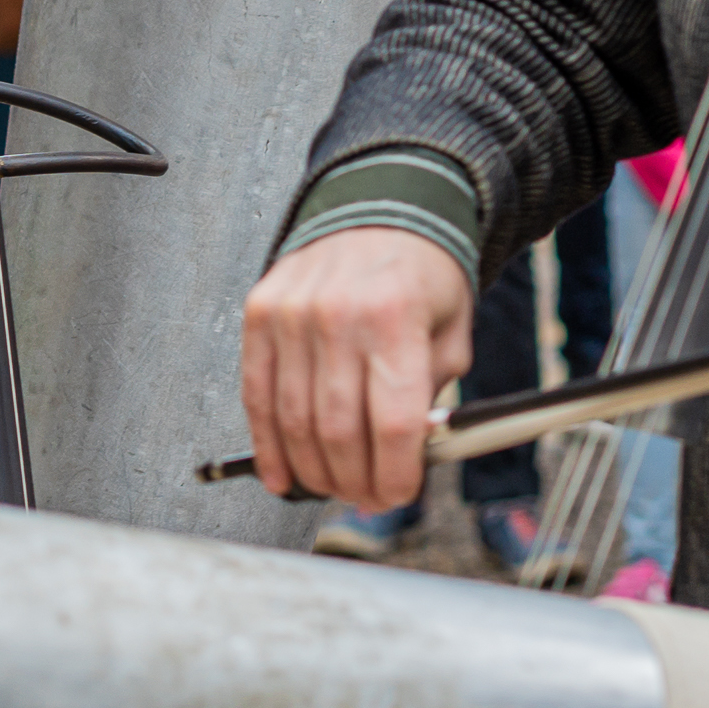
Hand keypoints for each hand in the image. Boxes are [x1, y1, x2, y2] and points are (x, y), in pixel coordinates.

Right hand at [239, 226, 473, 510]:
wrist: (376, 209)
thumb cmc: (418, 277)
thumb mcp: (451, 334)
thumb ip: (432, 397)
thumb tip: (404, 461)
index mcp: (395, 318)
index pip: (392, 423)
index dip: (394, 474)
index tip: (398, 495)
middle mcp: (337, 315)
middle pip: (338, 430)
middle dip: (354, 480)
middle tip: (366, 498)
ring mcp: (291, 314)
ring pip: (294, 421)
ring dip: (312, 470)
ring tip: (331, 487)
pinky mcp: (259, 315)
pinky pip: (257, 395)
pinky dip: (267, 444)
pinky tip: (282, 474)